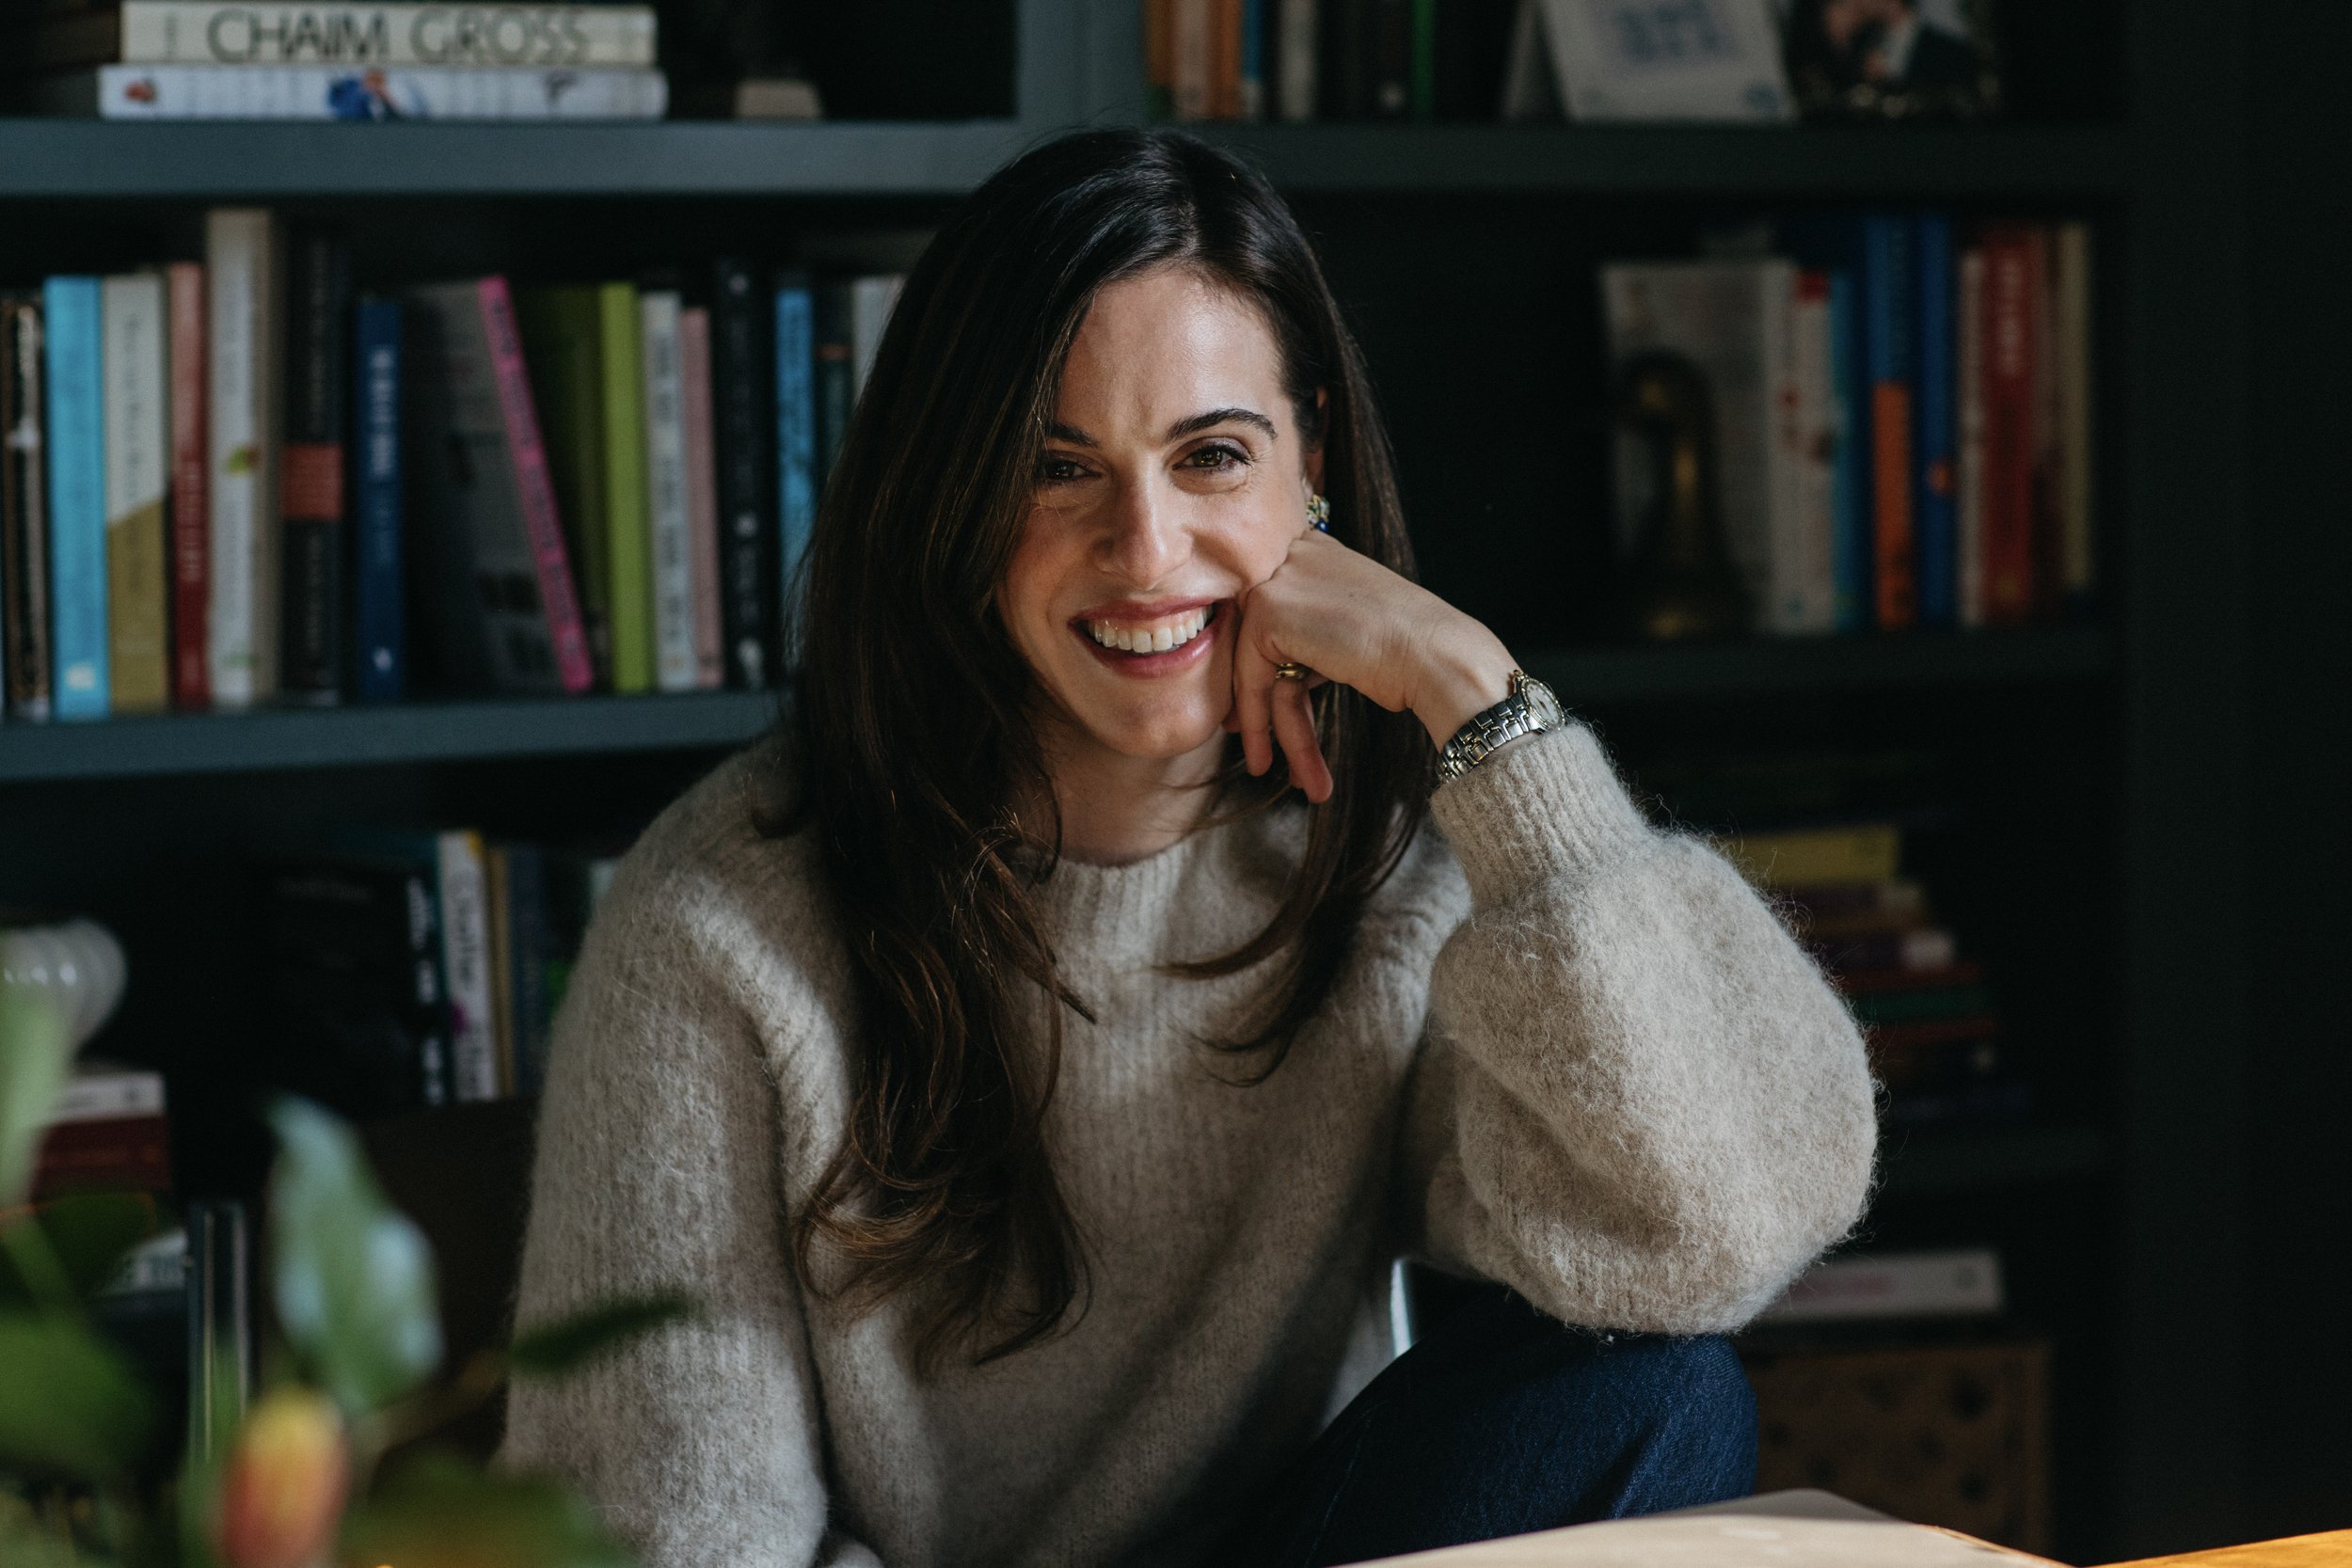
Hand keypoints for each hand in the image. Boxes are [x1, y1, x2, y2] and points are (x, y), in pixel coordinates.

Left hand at [1226, 526, 1517, 802]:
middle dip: (1260, 705)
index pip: (1274, 616)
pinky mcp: (1268, 609)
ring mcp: (1277, 578)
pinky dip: (1263, 725)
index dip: (1265, 672)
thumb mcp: (1353, 624)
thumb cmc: (1415, 650)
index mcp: (1316, 550)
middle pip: (1261, 643)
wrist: (1439, 656)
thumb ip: (1312, 630)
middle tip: (1262, 754)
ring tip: (1279, 775)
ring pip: (1256, 666)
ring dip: (1271, 729)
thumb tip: (1273, 671)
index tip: (1263, 718)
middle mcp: (1293, 554)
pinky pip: (1252, 677)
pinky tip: (1276, 764)